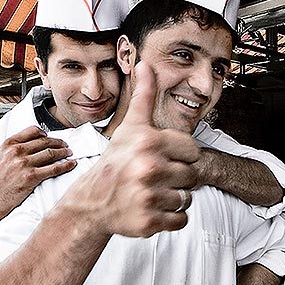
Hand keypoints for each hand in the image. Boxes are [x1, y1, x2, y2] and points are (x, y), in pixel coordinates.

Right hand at [0, 126, 76, 223]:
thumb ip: (10, 148)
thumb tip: (26, 142)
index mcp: (8, 144)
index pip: (32, 131)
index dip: (45, 133)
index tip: (50, 137)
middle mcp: (16, 152)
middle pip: (44, 142)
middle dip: (58, 142)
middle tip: (65, 145)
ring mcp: (24, 164)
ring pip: (51, 153)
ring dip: (64, 152)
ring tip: (70, 153)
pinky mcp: (31, 177)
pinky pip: (54, 169)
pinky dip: (65, 166)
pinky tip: (72, 164)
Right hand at [63, 62, 199, 236]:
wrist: (92, 202)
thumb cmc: (116, 161)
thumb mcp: (130, 127)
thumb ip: (144, 95)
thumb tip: (146, 62)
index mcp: (149, 142)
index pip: (193, 151)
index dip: (179, 155)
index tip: (160, 157)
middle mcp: (149, 168)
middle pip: (191, 176)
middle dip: (176, 178)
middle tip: (153, 177)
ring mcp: (148, 197)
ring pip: (187, 198)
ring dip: (173, 197)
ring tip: (150, 191)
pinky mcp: (149, 222)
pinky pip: (181, 219)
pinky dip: (170, 217)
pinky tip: (151, 207)